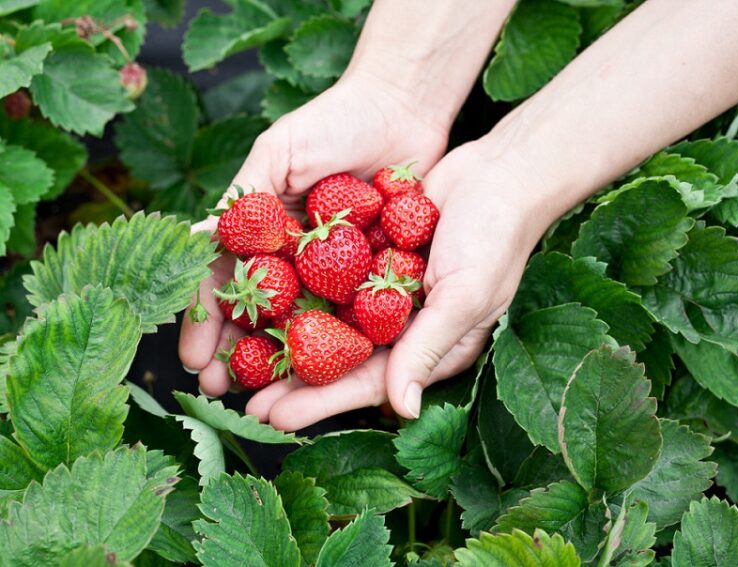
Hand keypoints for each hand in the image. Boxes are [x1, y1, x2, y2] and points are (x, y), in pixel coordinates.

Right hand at [178, 74, 448, 397]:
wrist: (402, 108)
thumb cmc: (335, 121)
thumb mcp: (278, 153)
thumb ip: (243, 199)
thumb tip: (196, 242)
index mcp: (261, 230)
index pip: (224, 283)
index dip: (206, 322)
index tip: (195, 360)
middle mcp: (292, 255)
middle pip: (260, 314)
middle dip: (238, 354)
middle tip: (223, 391)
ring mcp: (332, 267)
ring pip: (303, 322)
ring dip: (281, 361)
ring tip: (266, 397)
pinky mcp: (373, 271)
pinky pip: (352, 311)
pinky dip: (337, 342)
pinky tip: (324, 373)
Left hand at [242, 140, 552, 429]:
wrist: (500, 173)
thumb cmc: (496, 239)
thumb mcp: (465, 297)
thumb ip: (427, 349)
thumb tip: (403, 410)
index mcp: (426, 344)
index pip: (365, 381)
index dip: (319, 401)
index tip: (273, 415)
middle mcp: (399, 323)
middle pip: (336, 357)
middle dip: (291, 378)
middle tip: (242, 396)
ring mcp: (382, 289)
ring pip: (326, 319)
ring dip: (285, 335)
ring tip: (237, 353)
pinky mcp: (370, 256)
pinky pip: (328, 275)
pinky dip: (297, 284)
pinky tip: (259, 293)